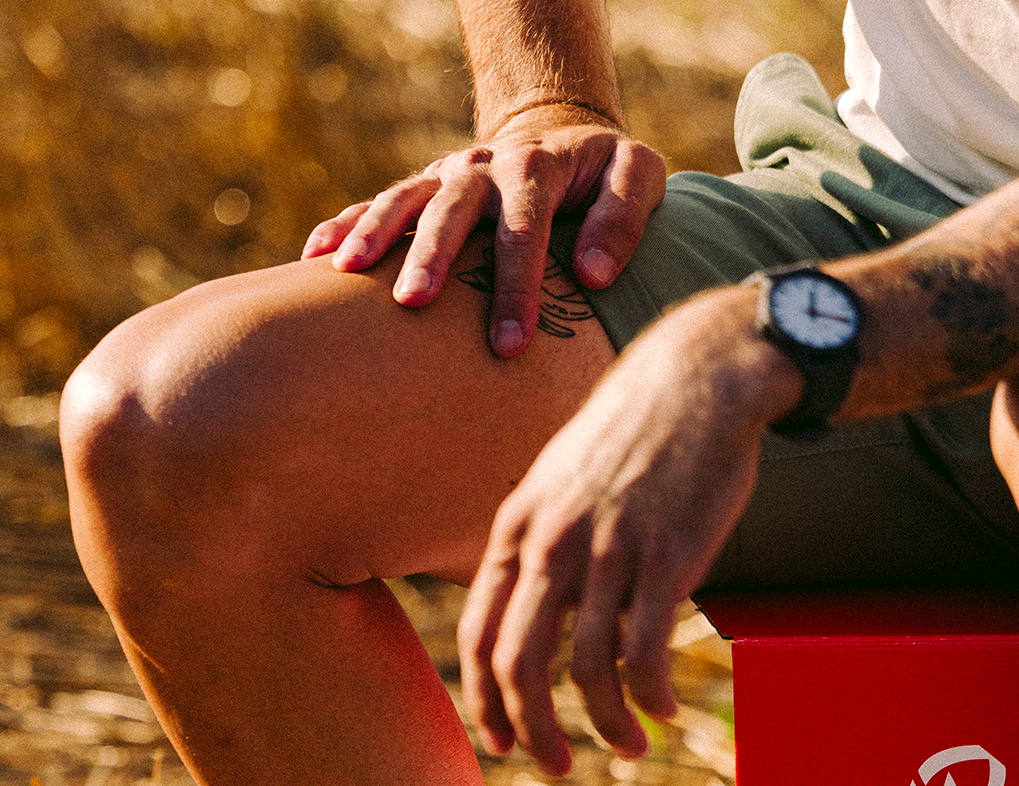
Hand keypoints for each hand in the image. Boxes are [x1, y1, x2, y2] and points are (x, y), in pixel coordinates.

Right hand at [302, 107, 665, 356]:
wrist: (567, 140)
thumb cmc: (607, 176)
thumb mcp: (638, 175)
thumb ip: (625, 217)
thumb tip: (593, 275)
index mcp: (537, 167)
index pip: (525, 230)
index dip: (517, 287)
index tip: (511, 345)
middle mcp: (485, 167)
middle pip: (453, 210)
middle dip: (432, 256)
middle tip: (415, 304)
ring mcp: (449, 176)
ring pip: (405, 199)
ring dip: (374, 233)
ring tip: (346, 273)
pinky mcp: (426, 189)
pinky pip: (379, 204)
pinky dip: (345, 225)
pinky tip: (315, 260)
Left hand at [459, 289, 801, 772]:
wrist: (703, 376)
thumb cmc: (637, 432)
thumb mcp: (561, 479)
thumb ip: (541, 542)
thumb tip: (538, 613)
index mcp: (519, 526)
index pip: (479, 634)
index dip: (485, 701)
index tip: (504, 740)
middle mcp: (553, 543)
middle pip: (519, 665)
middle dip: (533, 732)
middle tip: (558, 764)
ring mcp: (609, 551)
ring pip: (585, 671)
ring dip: (605, 725)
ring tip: (630, 746)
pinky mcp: (667, 559)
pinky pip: (644, 653)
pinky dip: (650, 697)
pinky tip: (664, 709)